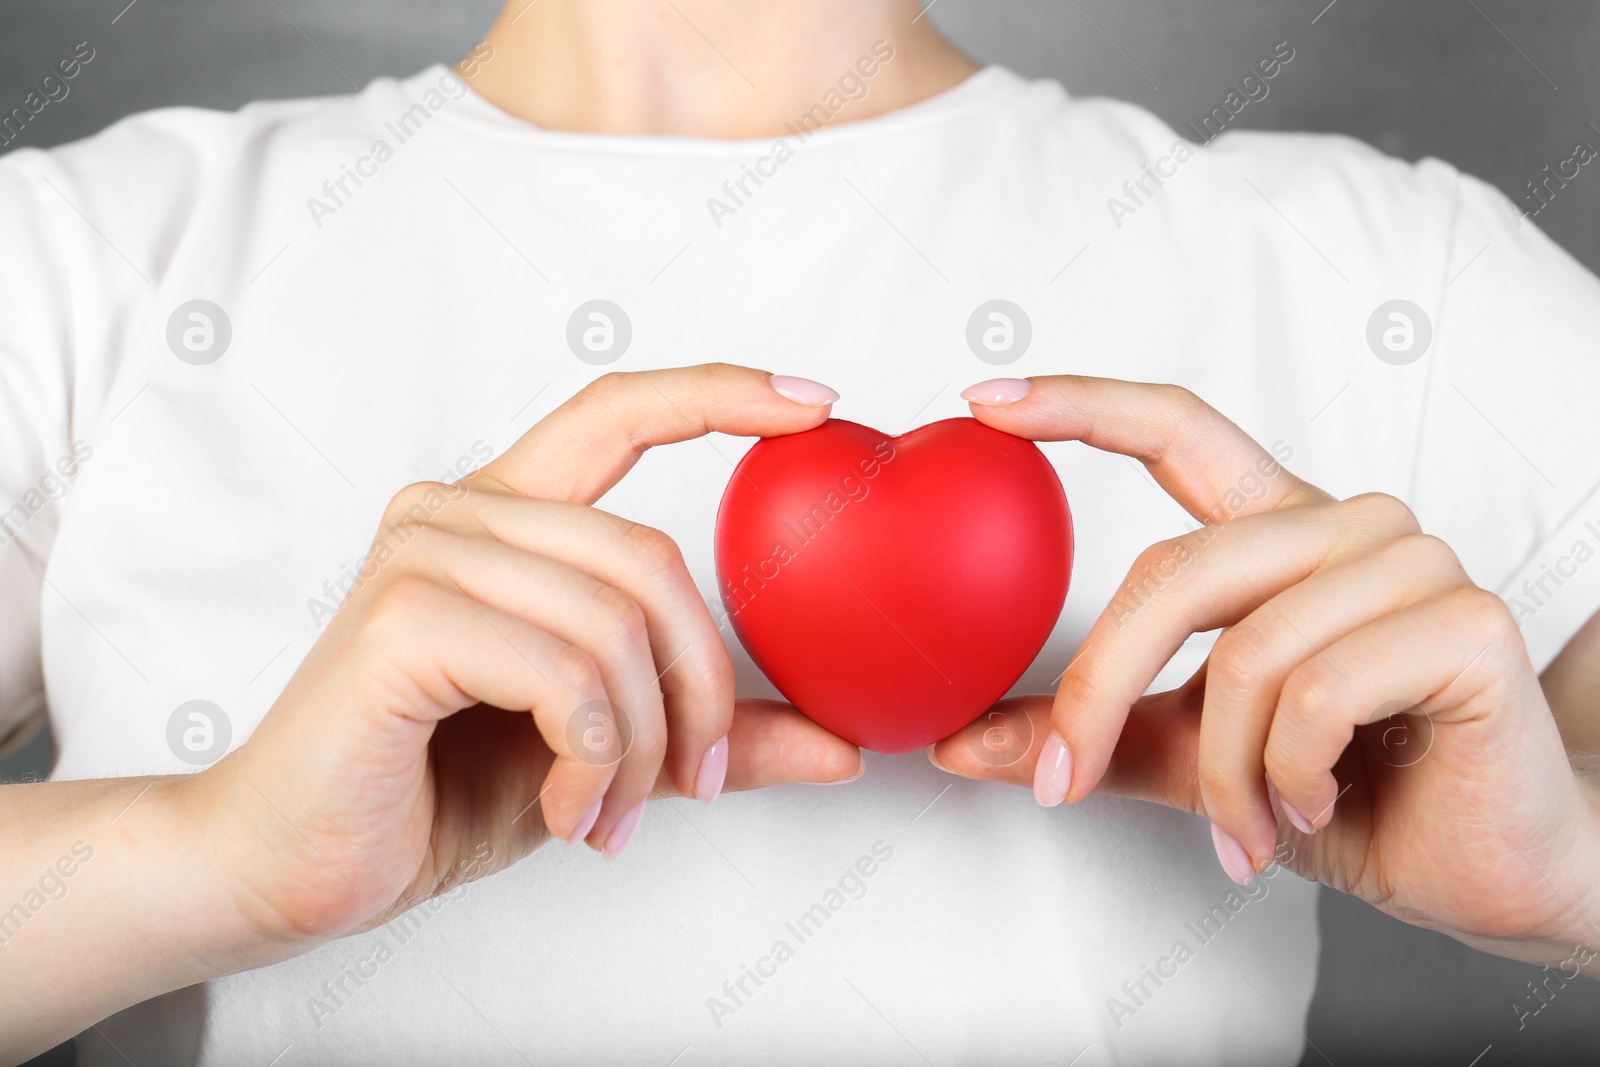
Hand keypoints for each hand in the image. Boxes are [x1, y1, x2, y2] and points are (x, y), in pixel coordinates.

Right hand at [189, 364, 862, 948]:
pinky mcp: (400, 622)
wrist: (295, 867)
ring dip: (642, 744)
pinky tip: (569, 809)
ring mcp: (421, 556)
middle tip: (696, 780)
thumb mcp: (606, 756)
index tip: (817, 402)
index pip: (616, 413)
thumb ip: (705, 734)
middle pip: (650, 556)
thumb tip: (842, 747)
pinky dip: (593, 759)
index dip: (719, 393)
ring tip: (614, 813)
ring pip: (614, 624)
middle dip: (699, 687)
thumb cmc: (434, 793)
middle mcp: (457, 514)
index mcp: (503, 519)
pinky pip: (564, 673)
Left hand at [933, 375, 1599, 963]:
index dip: (1080, 403)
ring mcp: (1413, 562)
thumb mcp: (1192, 757)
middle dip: (1098, 690)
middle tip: (1063, 781)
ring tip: (1246, 825)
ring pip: (1246, 652)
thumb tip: (963, 743)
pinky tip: (1315, 803)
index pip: (1175, 429)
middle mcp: (1344, 526)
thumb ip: (1094, 734)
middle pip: (1172, 570)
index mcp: (1276, 533)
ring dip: (1221, 770)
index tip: (985, 401)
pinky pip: (1317, 690)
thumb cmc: (1347, 791)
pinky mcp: (1467, 622)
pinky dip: (1290, 774)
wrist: (1482, 865)